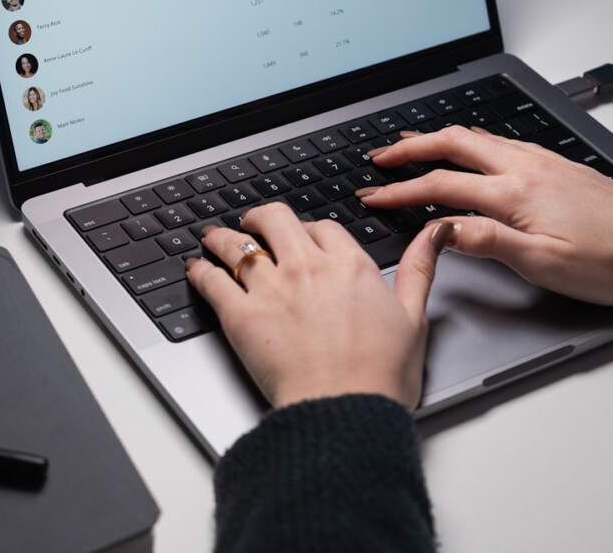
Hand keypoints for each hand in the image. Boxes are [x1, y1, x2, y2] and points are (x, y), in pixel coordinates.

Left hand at [185, 203, 451, 409]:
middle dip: (261, 217)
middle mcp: (307, 267)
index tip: (305, 237)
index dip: (310, 229)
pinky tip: (195, 269)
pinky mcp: (241, 316)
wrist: (344, 412)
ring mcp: (271, 288)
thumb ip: (420, 267)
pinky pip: (212, 280)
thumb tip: (435, 233)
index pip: (323, 227)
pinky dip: (199, 271)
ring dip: (222, 237)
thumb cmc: (380, 376)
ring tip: (213, 238)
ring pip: (237, 244)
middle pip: (275, 218)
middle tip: (253, 224)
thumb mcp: (413, 315)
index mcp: (349, 265)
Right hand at [357, 126, 612, 304]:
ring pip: (476, 137)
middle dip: (409, 146)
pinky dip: (469, 140)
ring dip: (437, 138)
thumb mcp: (544, 264)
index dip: (400, 190)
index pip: (440, 185)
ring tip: (412, 143)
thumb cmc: (610, 262)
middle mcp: (526, 167)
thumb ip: (488, 240)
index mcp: (516, 194)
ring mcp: (542, 161)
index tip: (373, 195)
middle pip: (453, 144)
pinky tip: (471, 148)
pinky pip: (500, 140)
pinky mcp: (557, 163)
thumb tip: (441, 228)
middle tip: (380, 156)